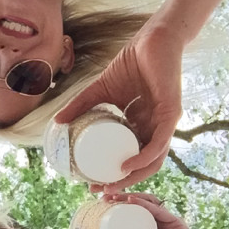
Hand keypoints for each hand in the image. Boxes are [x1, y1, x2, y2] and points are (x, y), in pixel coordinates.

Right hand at [55, 16, 182, 190]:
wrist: (151, 39)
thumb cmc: (130, 64)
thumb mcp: (99, 90)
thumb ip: (80, 105)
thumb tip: (57, 122)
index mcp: (141, 126)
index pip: (131, 158)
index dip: (114, 174)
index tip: (92, 184)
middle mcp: (154, 128)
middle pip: (142, 165)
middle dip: (121, 182)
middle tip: (98, 190)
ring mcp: (164, 122)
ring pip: (154, 160)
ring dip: (133, 176)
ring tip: (112, 183)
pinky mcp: (171, 113)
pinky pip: (160, 142)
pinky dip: (144, 156)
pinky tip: (129, 165)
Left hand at [98, 193, 216, 228]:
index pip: (131, 213)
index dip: (116, 206)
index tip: (100, 205)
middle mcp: (156, 223)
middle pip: (138, 204)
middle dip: (121, 197)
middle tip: (104, 197)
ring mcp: (166, 221)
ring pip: (148, 202)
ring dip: (131, 196)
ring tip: (116, 196)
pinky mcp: (175, 222)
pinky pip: (160, 210)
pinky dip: (145, 204)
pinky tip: (133, 200)